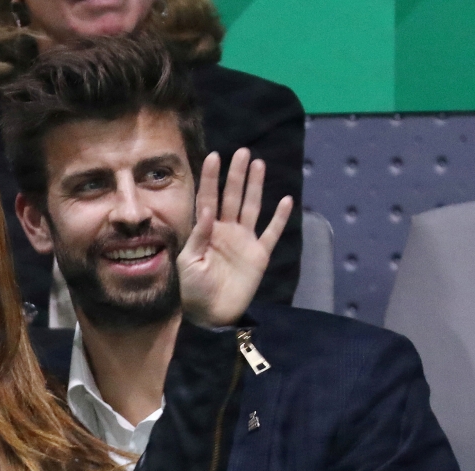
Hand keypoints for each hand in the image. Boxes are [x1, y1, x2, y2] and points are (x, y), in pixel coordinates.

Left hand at [177, 149, 292, 327]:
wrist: (211, 314)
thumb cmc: (193, 289)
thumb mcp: (188, 262)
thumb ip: (198, 236)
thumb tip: (207, 210)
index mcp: (206, 231)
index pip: (208, 198)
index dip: (211, 178)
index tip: (214, 156)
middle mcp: (226, 231)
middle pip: (232, 197)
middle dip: (236, 175)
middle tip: (242, 152)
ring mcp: (244, 241)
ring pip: (251, 207)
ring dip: (255, 186)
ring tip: (258, 164)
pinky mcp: (259, 255)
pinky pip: (271, 233)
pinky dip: (279, 218)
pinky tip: (286, 200)